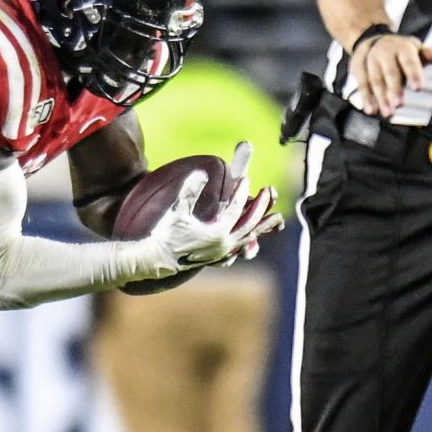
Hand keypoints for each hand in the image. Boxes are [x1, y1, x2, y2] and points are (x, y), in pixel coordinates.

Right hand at [148, 143, 283, 270]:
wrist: (155, 259)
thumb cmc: (164, 233)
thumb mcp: (177, 209)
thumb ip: (190, 190)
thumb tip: (202, 172)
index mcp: (217, 233)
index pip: (236, 210)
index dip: (241, 193)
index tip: (245, 179)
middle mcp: (224, 245)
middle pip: (250, 225)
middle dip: (260, 207)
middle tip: (268, 191)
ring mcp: (221, 254)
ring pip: (248, 240)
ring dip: (262, 228)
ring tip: (276, 218)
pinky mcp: (215, 259)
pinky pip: (237, 251)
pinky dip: (247, 243)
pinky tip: (251, 242)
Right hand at [350, 32, 431, 116]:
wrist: (370, 38)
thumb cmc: (401, 50)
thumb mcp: (419, 50)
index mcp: (403, 48)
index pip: (409, 61)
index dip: (413, 74)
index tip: (419, 88)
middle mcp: (385, 53)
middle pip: (390, 72)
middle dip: (394, 88)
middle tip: (400, 105)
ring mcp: (370, 60)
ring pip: (375, 80)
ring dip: (380, 97)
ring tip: (388, 113)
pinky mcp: (359, 68)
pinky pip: (362, 84)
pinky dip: (366, 97)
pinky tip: (371, 110)